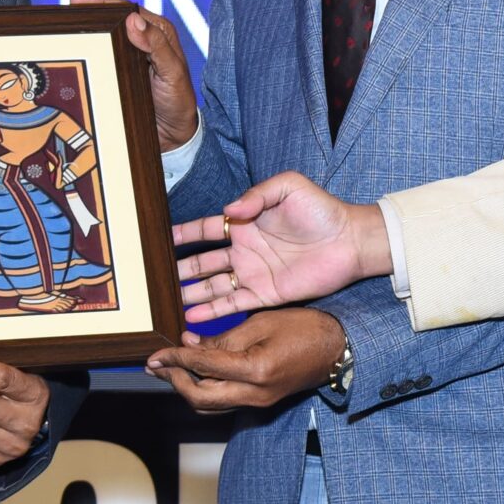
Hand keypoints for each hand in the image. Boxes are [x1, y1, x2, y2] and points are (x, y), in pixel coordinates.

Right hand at [73, 0, 196, 148]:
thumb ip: (157, 46)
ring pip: (104, 37)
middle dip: (87, 14)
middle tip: (62, 14)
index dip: (102, 2)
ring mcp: (130, 55)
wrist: (174, 134)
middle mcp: (143, 39)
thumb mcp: (173, 73)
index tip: (77, 2)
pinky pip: (101, 56)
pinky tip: (72, 52)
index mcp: (159, 32)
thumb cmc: (179, 101)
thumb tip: (133, 20)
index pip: (127, 9)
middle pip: (111, 20)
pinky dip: (87, 52)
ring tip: (60, 30)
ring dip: (85, 32)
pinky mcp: (121, 71)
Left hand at [146, 310, 344, 412]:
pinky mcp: (259, 403)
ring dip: (186, 388)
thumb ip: (223, 338)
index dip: (175, 359)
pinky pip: (222, 403)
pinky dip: (204, 389)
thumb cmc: (306, 328)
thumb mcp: (260, 323)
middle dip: (174, 381)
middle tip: (158, 364)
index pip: (203, 367)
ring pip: (208, 406)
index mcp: (256, 370)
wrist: (338, 349)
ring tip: (172, 368)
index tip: (155, 354)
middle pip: (199, 398)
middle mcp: (255, 394)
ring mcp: (257, 403)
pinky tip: (197, 372)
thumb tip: (190, 344)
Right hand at [173, 171, 390, 320]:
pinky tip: (192, 316)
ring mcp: (253, 274)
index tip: (160, 238)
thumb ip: (256, 195)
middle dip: (179, 269)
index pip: (205, 229)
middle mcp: (244, 250)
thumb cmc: (321, 210)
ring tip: (167, 300)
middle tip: (153, 278)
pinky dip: (213, 311)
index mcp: (245, 223)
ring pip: (212, 286)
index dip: (184, 234)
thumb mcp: (288, 187)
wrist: (350, 241)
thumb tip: (228, 211)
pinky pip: (234, 303)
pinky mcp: (266, 294)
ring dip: (191, 293)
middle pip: (202, 262)